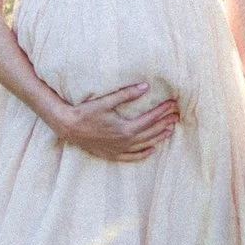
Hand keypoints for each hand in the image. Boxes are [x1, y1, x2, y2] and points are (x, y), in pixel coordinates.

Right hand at [51, 78, 180, 162]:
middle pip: (150, 132)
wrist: (68, 127)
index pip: (150, 119)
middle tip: (176, 115)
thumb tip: (146, 86)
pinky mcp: (111, 154)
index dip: (162, 111)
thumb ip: (126, 94)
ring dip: (158, 138)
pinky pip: (131, 157)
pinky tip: (151, 150)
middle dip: (164, 123)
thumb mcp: (106, 101)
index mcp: (125, 129)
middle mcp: (125, 142)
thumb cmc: (86, 112)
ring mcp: (118, 150)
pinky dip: (143, 154)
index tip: (173, 104)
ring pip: (144, 146)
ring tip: (170, 130)